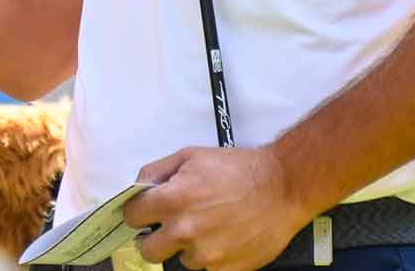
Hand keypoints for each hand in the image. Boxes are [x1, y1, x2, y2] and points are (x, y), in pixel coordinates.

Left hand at [121, 146, 311, 270]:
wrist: (282, 186)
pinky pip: (207, 269)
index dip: (137, 212)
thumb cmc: (241, 170)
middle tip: (169, 227)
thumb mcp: (191, 156)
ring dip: (188, 247)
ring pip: (180, 260)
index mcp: (173, 199)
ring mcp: (206, 254)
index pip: (132, 216)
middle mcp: (185, 230)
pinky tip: (223, 237)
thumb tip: (139, 187)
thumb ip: (157, 171)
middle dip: (154, 237)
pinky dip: (212, 256)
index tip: (143, 213)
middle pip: (147, 249)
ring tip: (208, 226)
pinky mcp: (226, 269)